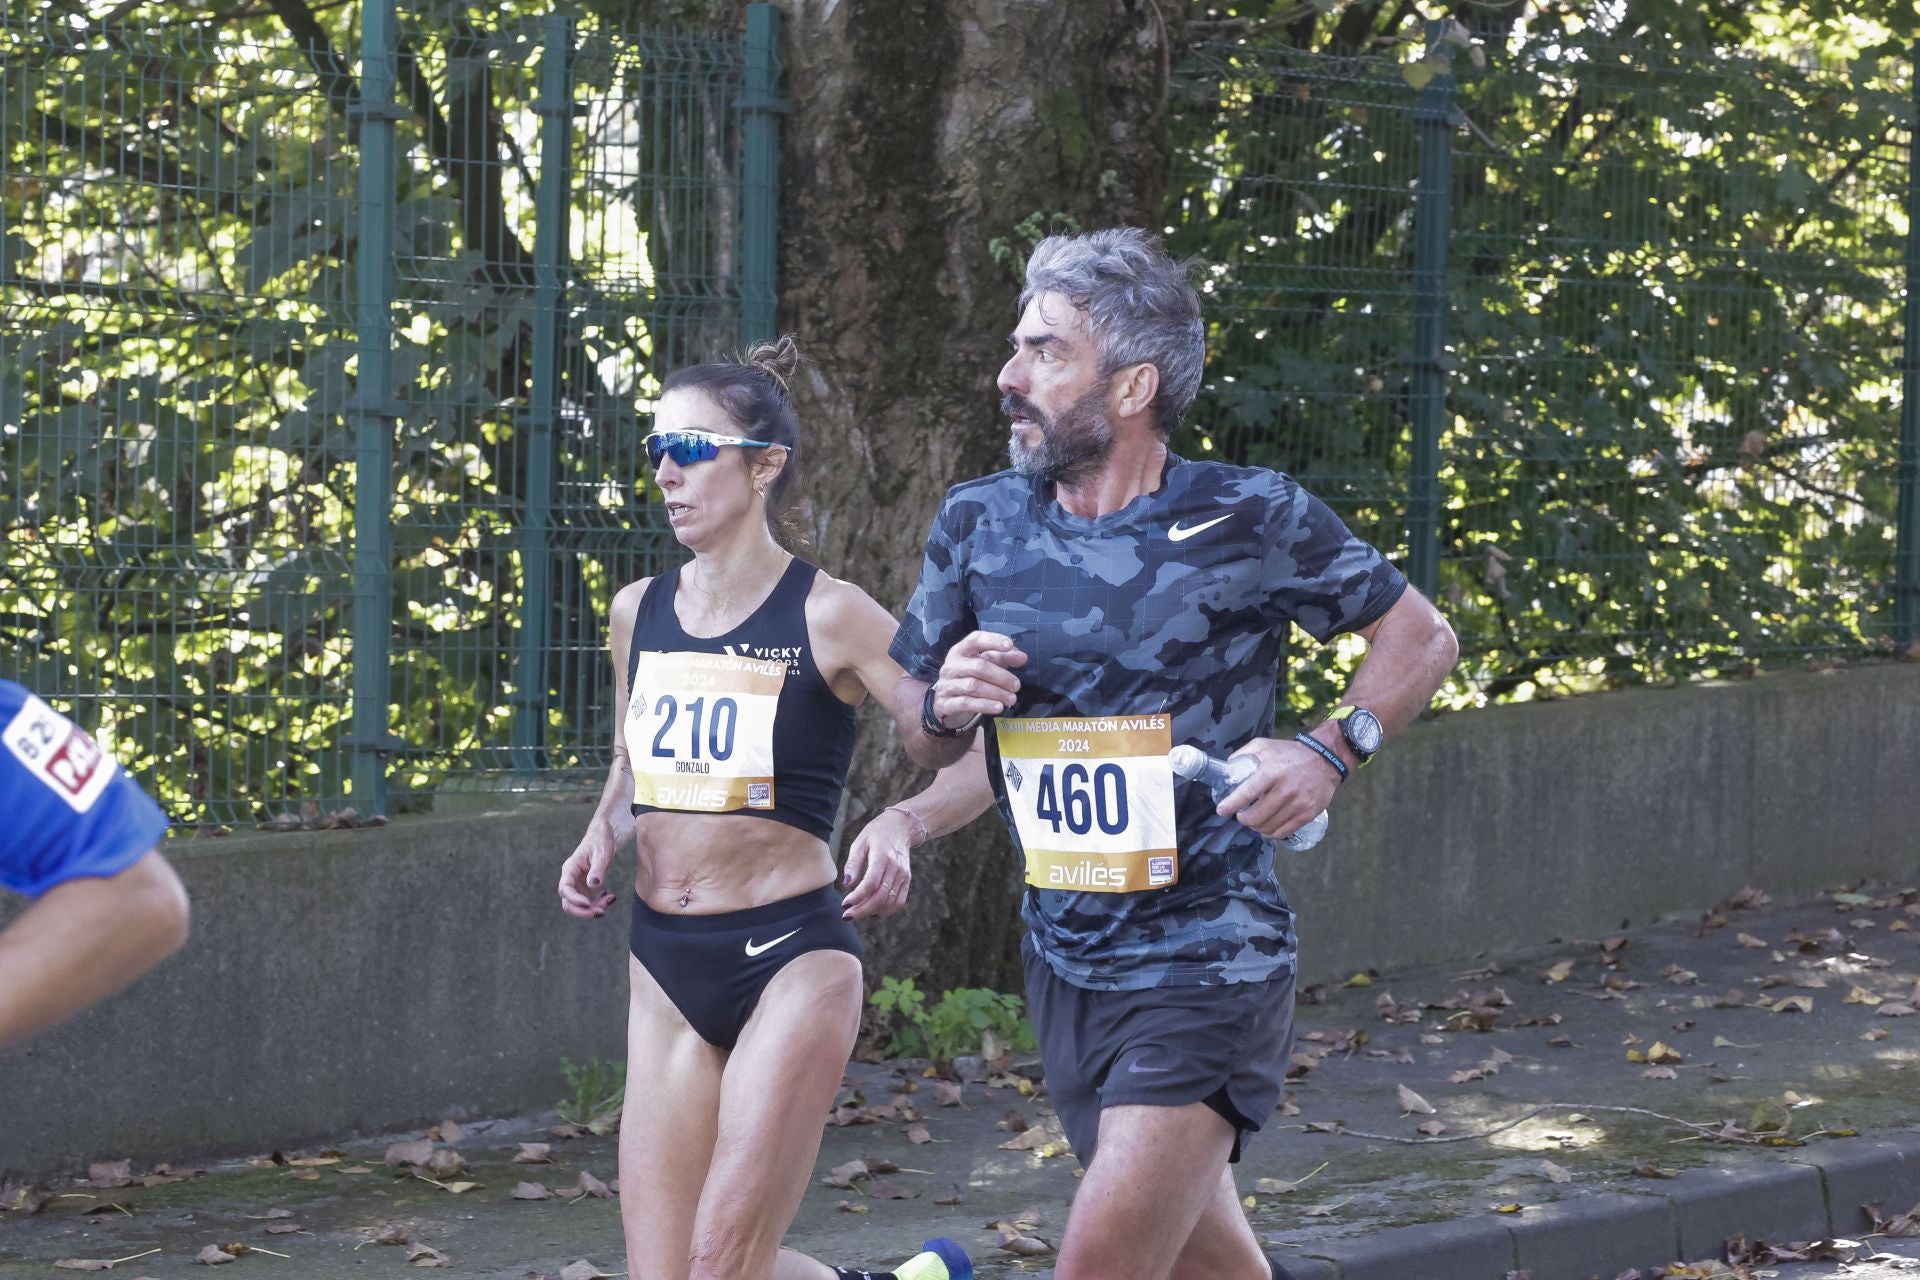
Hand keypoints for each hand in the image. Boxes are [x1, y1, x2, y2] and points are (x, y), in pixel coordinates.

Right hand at [558, 823, 618, 918]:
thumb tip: (593, 885)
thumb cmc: (599, 843)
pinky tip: (610, 897)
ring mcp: (577, 885)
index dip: (574, 899)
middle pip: (568, 903)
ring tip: (610, 900)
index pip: (565, 889)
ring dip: (592, 909)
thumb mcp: (601, 854)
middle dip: (582, 911)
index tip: (588, 904)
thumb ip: (597, 869)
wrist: (601, 838)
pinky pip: (589, 903)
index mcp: (570, 869)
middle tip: (601, 912)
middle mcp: (571, 879)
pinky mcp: (585, 889)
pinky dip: (599, 904)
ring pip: (579, 906)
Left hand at [840, 809, 915, 919]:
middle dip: (862, 910)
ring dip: (872, 912)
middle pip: (881, 896)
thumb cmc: (875, 834)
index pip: (871, 883)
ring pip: (890, 902)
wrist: (900, 827)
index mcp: (882, 856)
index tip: (844, 904)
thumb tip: (846, 884)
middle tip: (847, 915)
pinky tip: (873, 913)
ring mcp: (903, 875)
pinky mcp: (907, 880)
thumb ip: (853, 864)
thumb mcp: (859, 843)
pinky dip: (887, 911)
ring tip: (856, 913)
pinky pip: (899, 901)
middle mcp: (896, 868)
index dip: (857, 897)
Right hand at [932, 630, 1026, 727]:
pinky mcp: (945, 703)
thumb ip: (1004, 658)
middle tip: (1016, 685)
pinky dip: (985, 705)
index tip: (1009, 645)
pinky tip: (999, 707)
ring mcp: (946, 685)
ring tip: (1012, 698)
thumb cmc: (970, 678)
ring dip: (996, 692)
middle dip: (1001, 676)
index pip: (975, 640)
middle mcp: (951, 666)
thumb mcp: (986, 665)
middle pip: (978, 666)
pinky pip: (967, 703)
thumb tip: (1023, 657)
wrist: (948, 703)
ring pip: (974, 686)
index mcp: (960, 651)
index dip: (992, 641)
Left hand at [1214, 736, 1340, 841]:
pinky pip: (1283, 832)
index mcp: (1271, 771)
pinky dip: (1270, 834)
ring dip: (1256, 827)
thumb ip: (1244, 754)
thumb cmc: (1290, 753)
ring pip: (1268, 827)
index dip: (1230, 806)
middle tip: (1241, 815)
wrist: (1325, 759)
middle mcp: (1285, 789)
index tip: (1222, 810)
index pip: (1246, 794)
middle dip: (1243, 819)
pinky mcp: (1307, 814)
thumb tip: (1227, 768)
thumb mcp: (1264, 745)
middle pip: (1256, 817)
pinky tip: (1266, 828)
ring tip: (1254, 821)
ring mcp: (1298, 804)